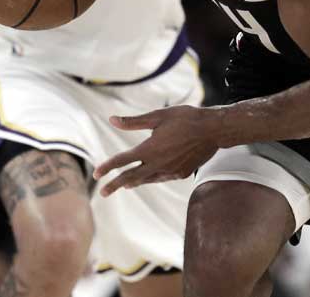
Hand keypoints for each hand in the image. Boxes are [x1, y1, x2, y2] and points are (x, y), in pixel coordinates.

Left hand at [93, 105, 218, 196]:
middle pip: (131, 177)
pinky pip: (160, 178)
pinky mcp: (180, 173)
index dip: (108, 167)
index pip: (122, 161)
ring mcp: (170, 171)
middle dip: (115, 185)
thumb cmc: (185, 118)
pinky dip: (150, 178)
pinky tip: (147, 176)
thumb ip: (134, 122)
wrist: (213, 130)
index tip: (96, 173)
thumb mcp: (158, 116)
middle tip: (102, 192)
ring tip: (122, 185)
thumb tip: (112, 120)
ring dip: (133, 182)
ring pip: (146, 180)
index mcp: (150, 149)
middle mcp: (158, 164)